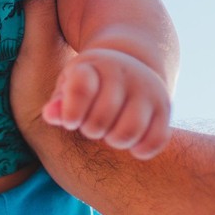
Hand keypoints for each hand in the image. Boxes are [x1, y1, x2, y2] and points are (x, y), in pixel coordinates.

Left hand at [41, 49, 170, 159]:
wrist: (130, 66)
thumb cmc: (90, 82)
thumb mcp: (70, 84)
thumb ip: (58, 102)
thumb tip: (50, 115)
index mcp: (95, 65)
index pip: (80, 89)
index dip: (70, 113)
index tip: (70, 121)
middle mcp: (124, 73)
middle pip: (100, 120)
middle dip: (90, 130)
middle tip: (90, 126)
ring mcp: (148, 90)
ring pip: (128, 133)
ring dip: (113, 141)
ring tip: (108, 133)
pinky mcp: (165, 109)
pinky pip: (155, 140)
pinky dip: (140, 149)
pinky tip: (130, 142)